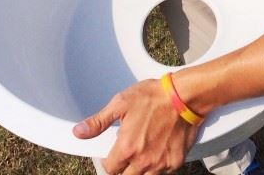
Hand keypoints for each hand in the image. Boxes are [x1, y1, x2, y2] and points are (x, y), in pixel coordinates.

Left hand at [74, 78, 199, 174]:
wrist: (185, 97)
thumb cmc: (154, 96)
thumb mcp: (121, 103)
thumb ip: (99, 122)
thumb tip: (79, 132)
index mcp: (127, 148)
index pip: (109, 169)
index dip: (108, 162)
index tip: (112, 154)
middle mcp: (143, 161)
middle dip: (123, 169)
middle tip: (127, 155)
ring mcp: (160, 164)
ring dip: (140, 170)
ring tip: (142, 155)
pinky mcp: (176, 162)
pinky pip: (162, 173)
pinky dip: (158, 167)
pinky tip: (157, 152)